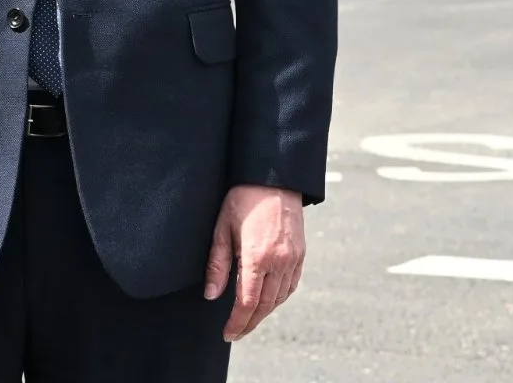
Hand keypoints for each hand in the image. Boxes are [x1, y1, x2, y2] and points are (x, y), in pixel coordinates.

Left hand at [203, 184, 304, 341]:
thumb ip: (217, 265)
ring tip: (248, 319)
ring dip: (264, 313)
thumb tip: (212, 295)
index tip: (227, 334)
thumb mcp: (222, 228)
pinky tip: (268, 300)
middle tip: (236, 333)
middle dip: (249, 323)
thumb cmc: (244, 199)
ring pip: (279, 298)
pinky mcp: (301, 253)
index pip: (247, 303)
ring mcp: (293, 258)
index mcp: (258, 257)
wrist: (275, 178)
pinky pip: (291, 285)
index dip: (236, 323)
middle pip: (265, 305)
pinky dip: (279, 298)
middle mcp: (279, 261)